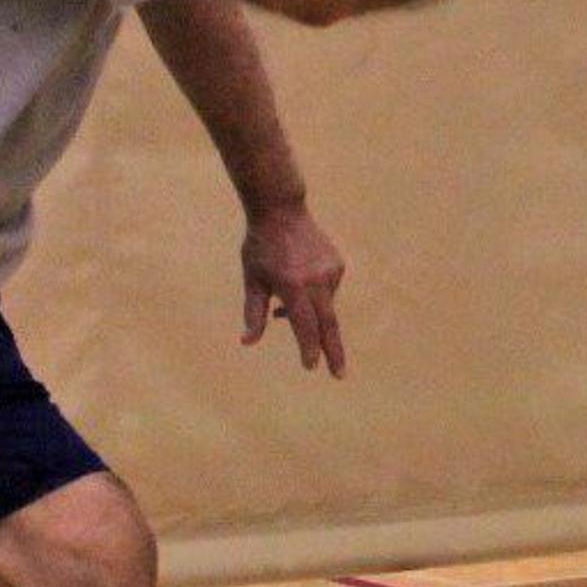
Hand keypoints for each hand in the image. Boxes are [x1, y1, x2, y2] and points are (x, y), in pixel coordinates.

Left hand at [240, 200, 348, 376]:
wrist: (282, 210)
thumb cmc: (261, 247)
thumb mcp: (252, 280)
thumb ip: (253, 314)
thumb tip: (247, 343)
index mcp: (293, 285)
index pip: (304, 325)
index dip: (308, 348)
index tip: (312, 367)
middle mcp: (316, 280)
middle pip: (328, 324)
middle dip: (333, 352)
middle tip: (339, 376)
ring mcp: (331, 271)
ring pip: (324, 306)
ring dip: (309, 314)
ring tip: (281, 301)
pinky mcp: (338, 265)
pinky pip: (328, 291)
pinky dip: (314, 297)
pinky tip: (297, 280)